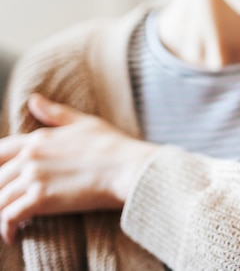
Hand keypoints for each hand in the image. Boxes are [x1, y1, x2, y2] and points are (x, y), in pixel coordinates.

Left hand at [0, 93, 157, 244]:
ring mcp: (34, 178)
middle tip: (8, 205)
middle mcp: (30, 157)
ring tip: (8, 225)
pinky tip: (12, 237)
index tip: (2, 181)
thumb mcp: (84, 123)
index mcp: (38, 139)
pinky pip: (9, 217)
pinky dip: (6, 229)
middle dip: (0, 193)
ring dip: (1, 213)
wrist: (129, 167)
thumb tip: (34, 100)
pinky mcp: (41, 200)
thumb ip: (56, 114)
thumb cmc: (113, 145)